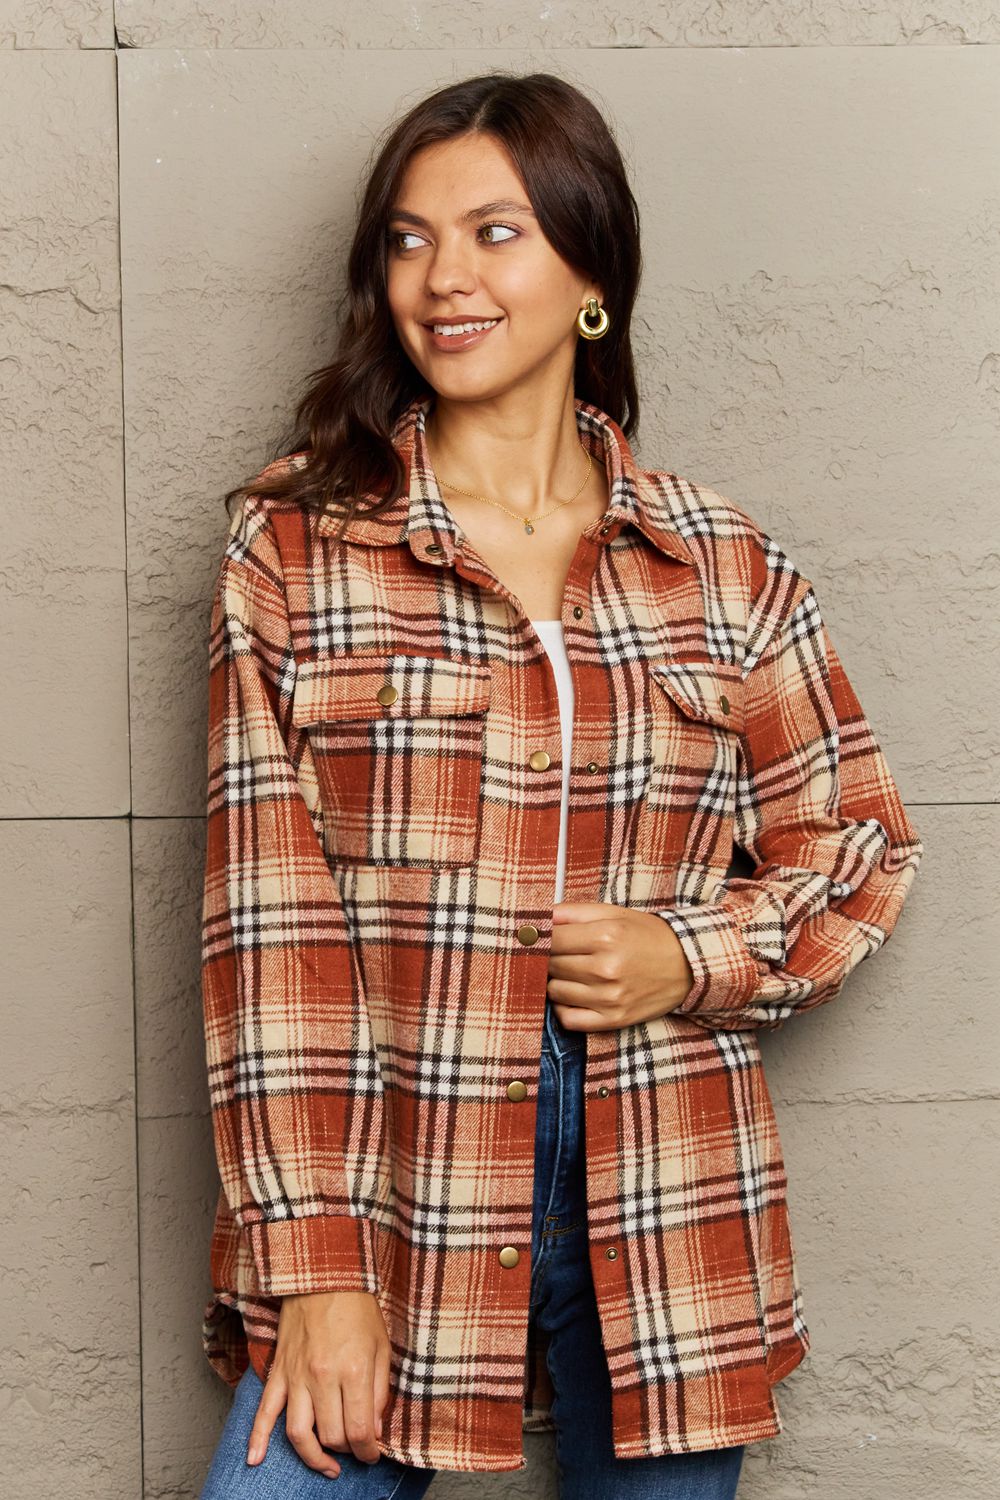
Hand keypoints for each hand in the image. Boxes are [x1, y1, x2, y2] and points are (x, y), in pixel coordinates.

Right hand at [245, 1289, 390, 1478]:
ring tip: (326, 1465)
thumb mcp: (382, 1346)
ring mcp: (296, 1377)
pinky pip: (264, 1411)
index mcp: (353, 1371)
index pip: (359, 1431)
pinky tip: (255, 1460)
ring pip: (298, 1434)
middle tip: (355, 1446)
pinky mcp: (279, 1372)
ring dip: (313, 1457)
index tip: (372, 1454)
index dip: (368, 1451)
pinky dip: (257, 1439)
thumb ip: (379, 1392)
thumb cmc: (358, 1309)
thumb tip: (373, 1430)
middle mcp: (322, 1378)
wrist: (325, 1274)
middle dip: (346, 1450)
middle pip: (331, 1437)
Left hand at [546, 902, 694, 1032]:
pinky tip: (573, 994)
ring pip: (554, 991)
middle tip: (563, 953)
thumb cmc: (647, 936)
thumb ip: (572, 912)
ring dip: (557, 981)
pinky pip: (568, 1019)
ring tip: (573, 972)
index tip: (541, 937)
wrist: (688, 965)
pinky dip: (563, 1008)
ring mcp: (609, 998)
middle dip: (550, 957)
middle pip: (550, 965)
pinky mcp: (613, 1020)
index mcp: (606, 936)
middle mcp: (606, 968)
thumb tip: (537, 917)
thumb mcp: (613, 913)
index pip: (550, 939)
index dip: (541, 937)